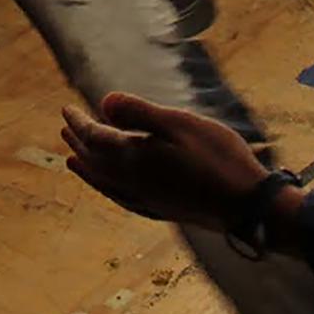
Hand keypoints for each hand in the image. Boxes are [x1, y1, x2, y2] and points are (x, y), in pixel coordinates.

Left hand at [61, 92, 278, 233]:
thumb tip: (103, 102)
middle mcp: (133, 183)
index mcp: (135, 158)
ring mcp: (147, 200)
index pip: (95, 138)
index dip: (79, 122)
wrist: (248, 207)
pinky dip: (106, 188)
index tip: (66, 109)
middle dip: (78, 142)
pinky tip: (112, 188)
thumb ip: (140, 113)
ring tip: (73, 159)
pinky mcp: (161, 211)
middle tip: (65, 128)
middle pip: (95, 161)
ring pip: (104, 183)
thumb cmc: (218, 159)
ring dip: (87, 168)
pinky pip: (120, 199)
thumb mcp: (180, 124)